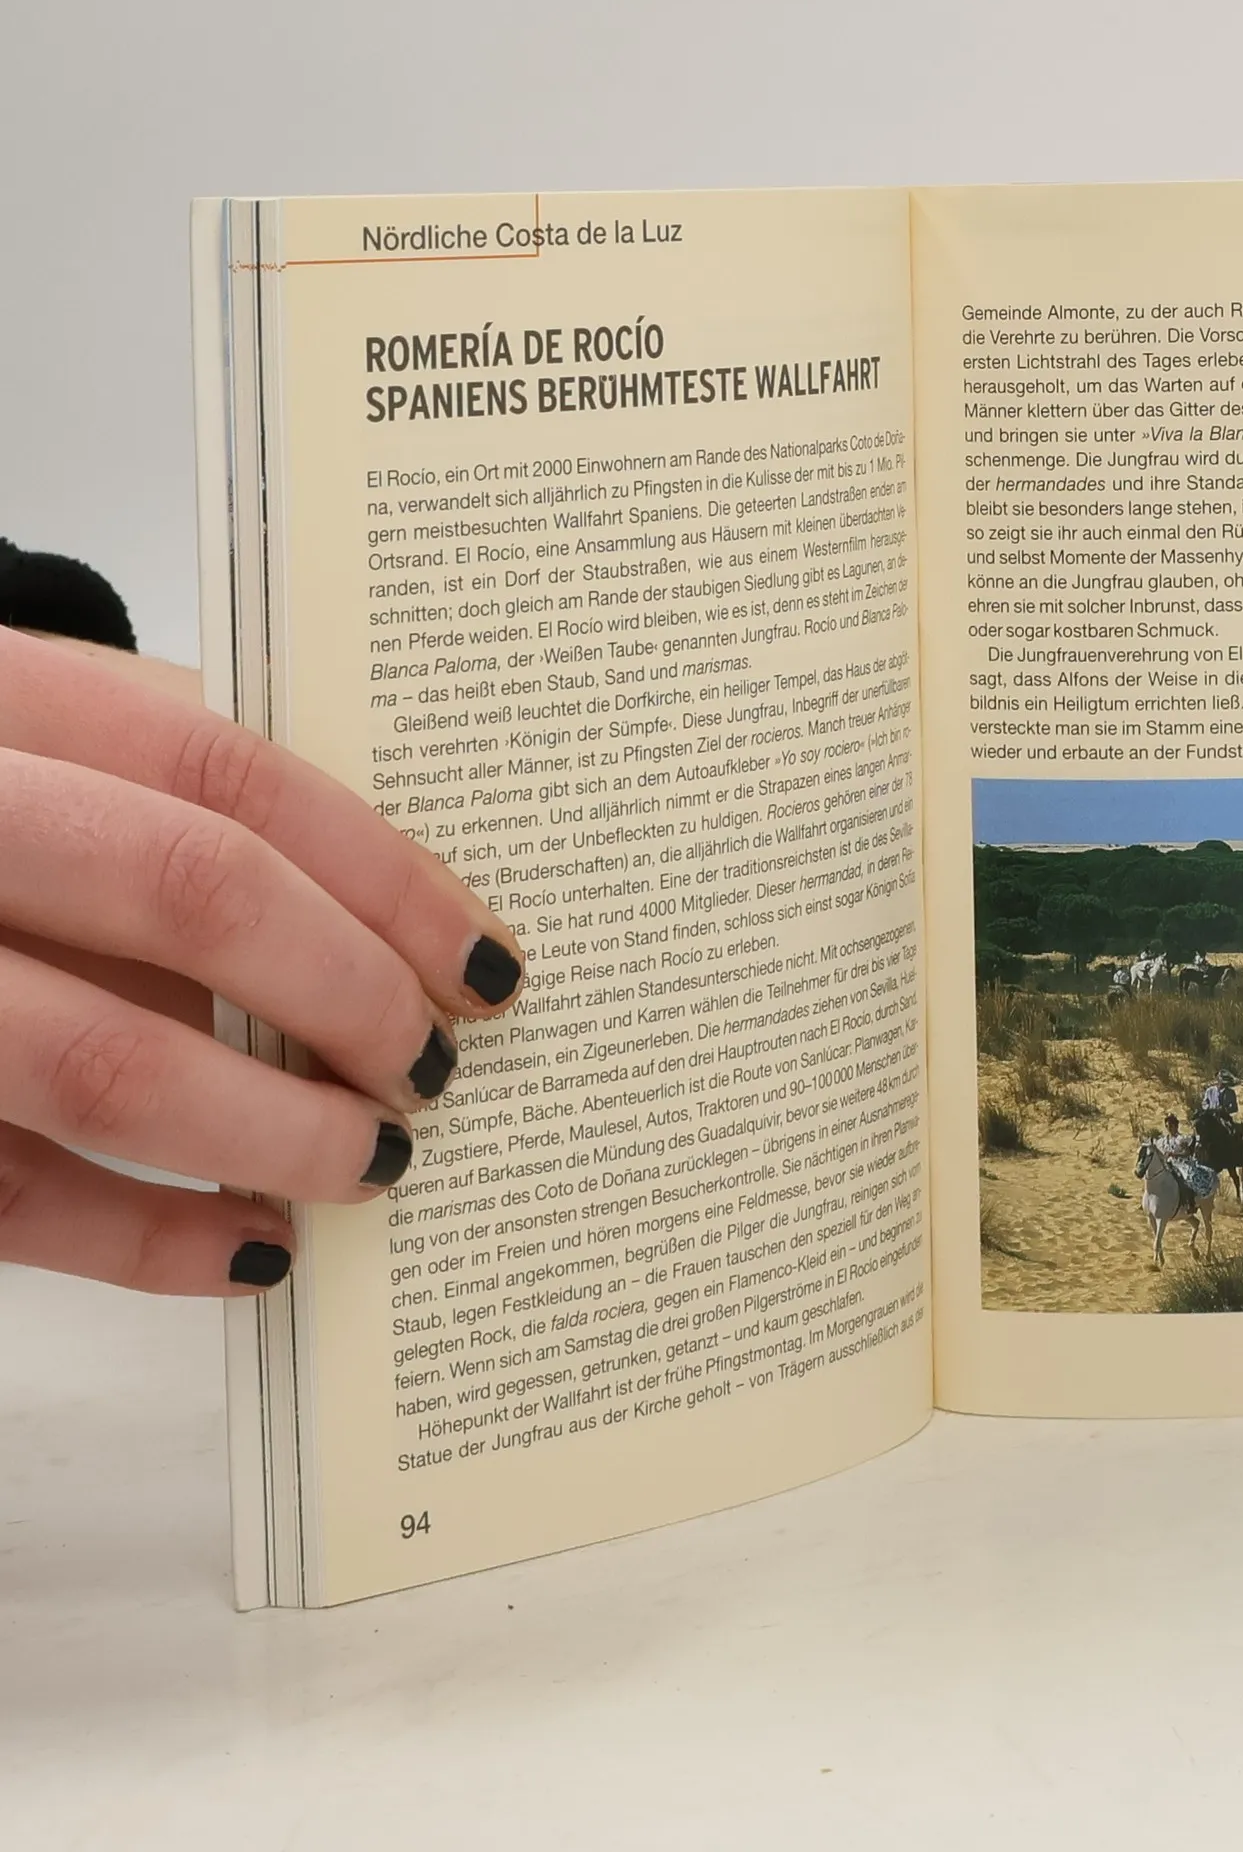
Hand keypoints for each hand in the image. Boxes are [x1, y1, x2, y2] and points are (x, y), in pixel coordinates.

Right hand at [0, 628, 525, 1294]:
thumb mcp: (57, 745)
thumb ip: (203, 803)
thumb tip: (412, 925)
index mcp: (7, 702)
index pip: (233, 780)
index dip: (386, 881)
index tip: (487, 966)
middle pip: (194, 897)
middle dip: (349, 996)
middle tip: (431, 1068)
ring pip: (106, 1065)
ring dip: (274, 1132)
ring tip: (375, 1163)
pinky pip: (16, 1197)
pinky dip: (153, 1242)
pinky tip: (255, 1248)